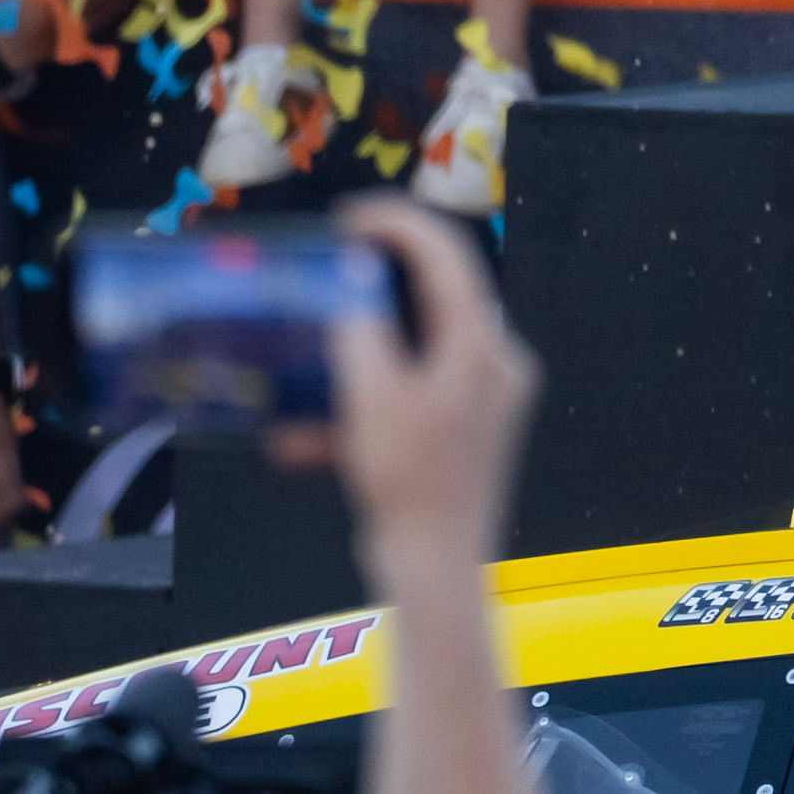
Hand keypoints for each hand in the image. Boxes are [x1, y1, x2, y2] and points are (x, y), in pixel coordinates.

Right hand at [321, 196, 541, 582]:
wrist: (434, 576)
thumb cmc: (409, 486)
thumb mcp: (372, 401)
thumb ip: (361, 335)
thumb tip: (352, 295)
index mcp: (483, 347)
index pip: (449, 258)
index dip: (399, 225)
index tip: (349, 216)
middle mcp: (494, 367)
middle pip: (433, 303)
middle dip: (371, 291)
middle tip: (326, 275)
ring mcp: (481, 405)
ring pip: (410, 357)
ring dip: (352, 363)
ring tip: (303, 363)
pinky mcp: (459, 441)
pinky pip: (405, 406)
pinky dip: (357, 413)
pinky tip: (299, 441)